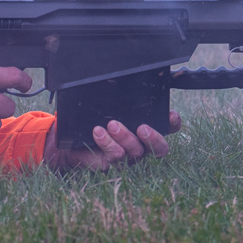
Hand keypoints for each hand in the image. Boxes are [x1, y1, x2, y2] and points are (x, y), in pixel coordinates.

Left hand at [45, 111, 180, 171]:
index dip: (173, 124)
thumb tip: (121, 77)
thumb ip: (118, 99)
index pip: (167, 128)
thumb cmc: (91, 121)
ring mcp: (127, 158)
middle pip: (159, 149)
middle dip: (154, 138)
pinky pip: (116, 156)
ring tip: (112, 125)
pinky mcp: (112, 165)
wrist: (69, 141)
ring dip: (126, 137)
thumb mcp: (106, 107)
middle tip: (142, 127)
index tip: (170, 114)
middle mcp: (141, 146)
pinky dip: (108, 143)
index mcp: (145, 130)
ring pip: (136, 152)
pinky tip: (98, 132)